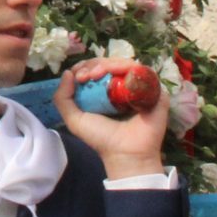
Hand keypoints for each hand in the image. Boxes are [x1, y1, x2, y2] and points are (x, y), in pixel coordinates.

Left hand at [58, 59, 167, 179]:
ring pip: (124, 63)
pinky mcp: (153, 89)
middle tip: (83, 76)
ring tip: (94, 75)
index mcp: (106, 92)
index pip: (97, 69)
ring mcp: (138, 87)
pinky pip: (141, 71)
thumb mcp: (75, 120)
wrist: (125, 153)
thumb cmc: (101, 139)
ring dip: (107, 64)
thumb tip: (67, 72)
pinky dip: (126, 67)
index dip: (85, 66)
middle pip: (109, 63)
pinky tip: (114, 74)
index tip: (76, 75)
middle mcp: (122, 87)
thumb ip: (63, 98)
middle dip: (93, 64)